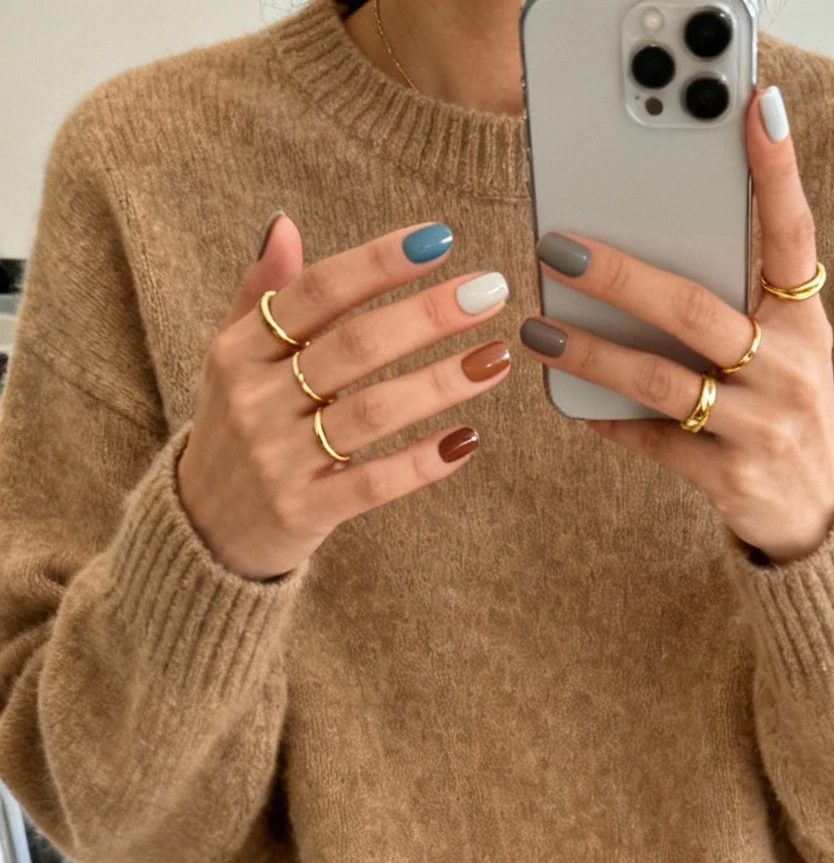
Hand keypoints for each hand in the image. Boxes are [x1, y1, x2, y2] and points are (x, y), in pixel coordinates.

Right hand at [176, 215, 511, 580]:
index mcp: (241, 349)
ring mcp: (280, 458)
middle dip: (427, 315)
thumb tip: (284, 224)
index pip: (318, 292)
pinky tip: (466, 439)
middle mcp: (258, 399)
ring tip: (495, 358)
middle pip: (355, 346)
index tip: (438, 241)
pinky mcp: (304, 510)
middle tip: (489, 292)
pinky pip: (373, 482)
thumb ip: (261, 295)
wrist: (203, 531)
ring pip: (372, 411)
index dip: (378, 263)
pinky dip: (421, 461)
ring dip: (440, 382)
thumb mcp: (232, 359)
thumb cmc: (235, 431)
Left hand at [519, 88, 833, 563]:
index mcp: (804, 321)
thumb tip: (646, 246)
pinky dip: (612, 422)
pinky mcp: (732, 478)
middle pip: (694, 310)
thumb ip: (739, 298)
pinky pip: (656, 443)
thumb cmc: (784, 406)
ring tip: (538, 329)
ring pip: (662, 381)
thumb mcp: (786, 346)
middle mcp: (788, 368)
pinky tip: (574, 404)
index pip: (792, 234)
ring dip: (591, 354)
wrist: (820, 511)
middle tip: (558, 248)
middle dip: (620, 277)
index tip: (754, 108)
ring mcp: (762, 427)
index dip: (777, 171)